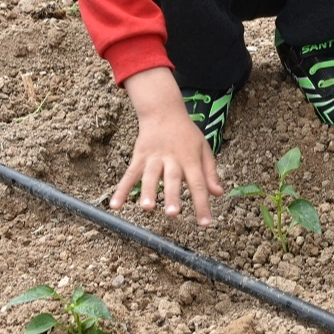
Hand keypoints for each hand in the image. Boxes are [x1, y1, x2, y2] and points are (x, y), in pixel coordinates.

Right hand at [111, 68, 224, 224]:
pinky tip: (115, 205)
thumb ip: (210, 172)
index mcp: (191, 159)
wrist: (164, 110)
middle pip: (173, 179)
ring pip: (150, 176)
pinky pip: (129, 174)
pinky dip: (121, 189)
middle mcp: (172, 158)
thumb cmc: (187, 134)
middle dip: (172, 196)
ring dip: (148, 192)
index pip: (199, 184)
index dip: (202, 204)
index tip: (205, 223)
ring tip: (147, 208)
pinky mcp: (139, 156)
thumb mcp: (204, 148)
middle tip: (173, 214)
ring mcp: (154, 157)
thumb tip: (218, 193)